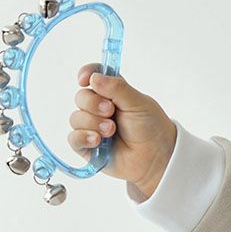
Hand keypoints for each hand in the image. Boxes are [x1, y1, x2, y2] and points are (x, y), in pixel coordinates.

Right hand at [68, 63, 176, 196]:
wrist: (157, 157)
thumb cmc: (151, 128)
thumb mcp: (139, 103)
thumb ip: (118, 88)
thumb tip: (94, 78)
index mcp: (112, 93)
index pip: (92, 76)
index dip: (86, 74)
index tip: (85, 79)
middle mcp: (99, 108)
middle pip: (81, 97)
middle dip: (93, 103)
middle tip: (110, 111)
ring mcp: (92, 127)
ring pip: (76, 118)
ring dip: (92, 123)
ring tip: (111, 131)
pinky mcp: (88, 147)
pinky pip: (73, 138)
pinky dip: (83, 137)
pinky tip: (97, 141)